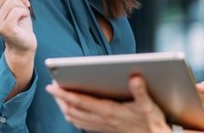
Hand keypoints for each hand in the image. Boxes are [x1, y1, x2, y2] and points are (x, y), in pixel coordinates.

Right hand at [0, 0, 35, 98]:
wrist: (23, 44)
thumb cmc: (19, 23)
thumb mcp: (15, 3)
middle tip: (24, 5)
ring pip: (13, 1)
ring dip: (23, 6)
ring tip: (22, 15)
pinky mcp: (5, 28)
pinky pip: (18, 10)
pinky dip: (25, 13)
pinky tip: (23, 20)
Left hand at [46, 76, 170, 132]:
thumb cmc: (151, 122)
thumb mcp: (148, 105)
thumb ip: (140, 91)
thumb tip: (134, 77)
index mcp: (110, 111)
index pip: (81, 102)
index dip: (65, 94)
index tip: (53, 86)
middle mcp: (102, 120)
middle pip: (72, 110)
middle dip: (60, 99)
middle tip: (53, 88)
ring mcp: (101, 126)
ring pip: (74, 118)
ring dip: (64, 107)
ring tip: (59, 97)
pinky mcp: (104, 129)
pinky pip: (81, 124)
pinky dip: (73, 116)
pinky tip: (72, 110)